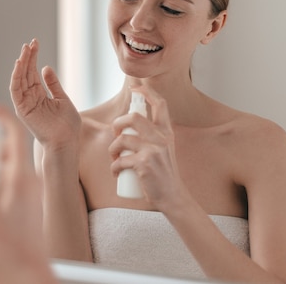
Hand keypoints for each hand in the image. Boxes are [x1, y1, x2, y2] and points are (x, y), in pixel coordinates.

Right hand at [9, 38, 80, 147]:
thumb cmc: (67, 125)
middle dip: (27, 57)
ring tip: (25, 49)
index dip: (33, 57)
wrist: (66, 142)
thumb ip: (53, 84)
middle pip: (25, 73)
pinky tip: (19, 64)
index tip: (35, 43)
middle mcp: (30, 98)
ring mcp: (25, 104)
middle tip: (30, 43)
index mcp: (39, 95)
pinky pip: (15, 90)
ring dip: (21, 64)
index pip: (33, 72)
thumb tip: (46, 67)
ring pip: (19, 79)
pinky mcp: (22, 109)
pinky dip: (16, 77)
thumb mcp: (62, 99)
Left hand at [108, 86, 188, 211]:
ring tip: (115, 159)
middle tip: (115, 136)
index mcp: (166, 132)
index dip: (146, 92)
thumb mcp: (163, 149)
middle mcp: (162, 138)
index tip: (135, 89)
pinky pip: (120, 160)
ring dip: (113, 150)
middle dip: (117, 124)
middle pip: (133, 117)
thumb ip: (152, 135)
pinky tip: (117, 173)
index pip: (160, 104)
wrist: (172, 196)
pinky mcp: (145, 163)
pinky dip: (114, 167)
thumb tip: (129, 123)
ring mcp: (154, 150)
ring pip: (122, 139)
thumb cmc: (163, 173)